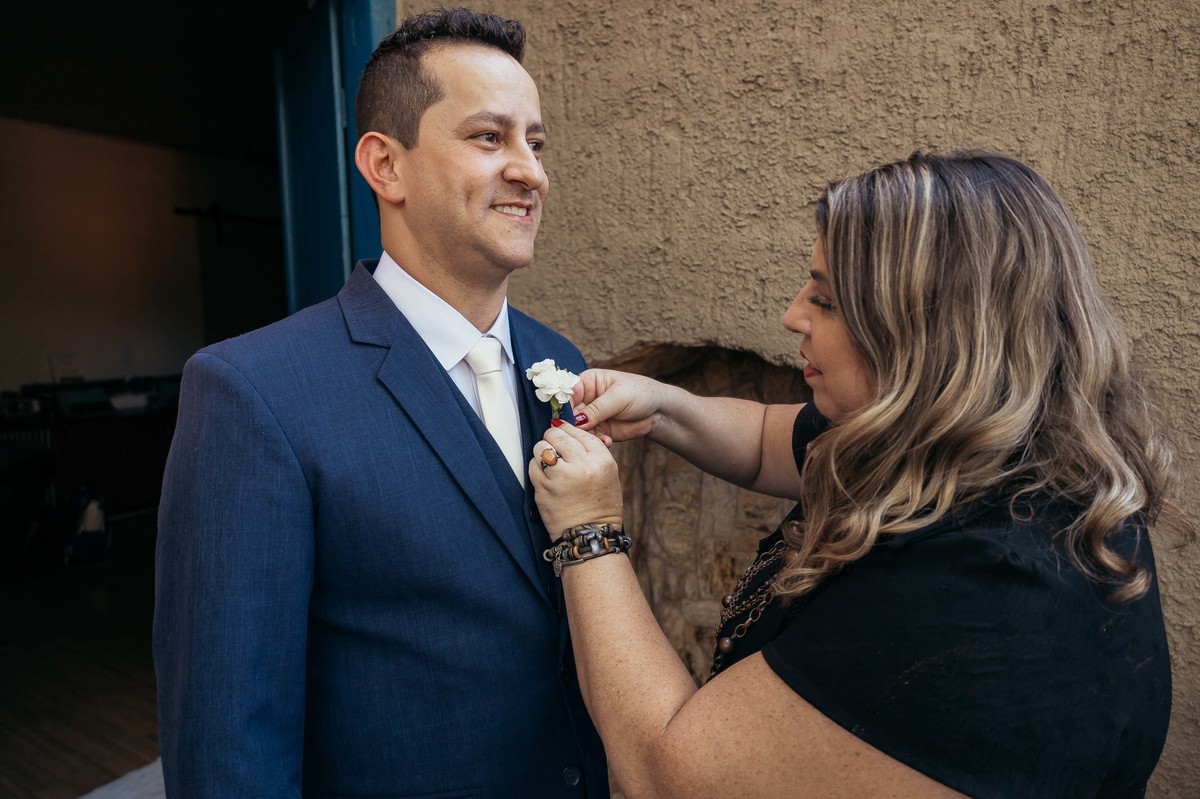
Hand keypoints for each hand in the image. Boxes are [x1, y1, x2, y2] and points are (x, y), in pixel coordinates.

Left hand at [530, 422, 622, 536]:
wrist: (589, 535)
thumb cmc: (600, 505)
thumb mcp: (608, 474)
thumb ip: (592, 452)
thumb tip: (568, 431)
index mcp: (601, 461)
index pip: (579, 433)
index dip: (567, 428)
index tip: (561, 429)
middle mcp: (581, 467)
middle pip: (557, 436)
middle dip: (552, 436)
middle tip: (552, 442)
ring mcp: (560, 478)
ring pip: (541, 448)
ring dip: (543, 451)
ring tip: (549, 460)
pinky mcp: (544, 490)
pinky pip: (533, 466)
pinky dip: (536, 467)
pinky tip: (544, 474)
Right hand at [570, 369, 666, 444]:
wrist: (657, 411)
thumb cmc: (640, 394)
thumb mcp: (619, 397)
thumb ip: (597, 409)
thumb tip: (577, 420)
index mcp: (588, 382)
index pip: (568, 393)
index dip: (565, 406)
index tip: (567, 418)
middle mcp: (586, 399)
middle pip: (570, 413)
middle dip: (574, 425)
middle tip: (583, 432)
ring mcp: (592, 416)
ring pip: (578, 428)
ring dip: (586, 436)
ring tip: (600, 438)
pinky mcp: (599, 430)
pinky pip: (590, 438)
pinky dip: (596, 442)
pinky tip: (607, 442)